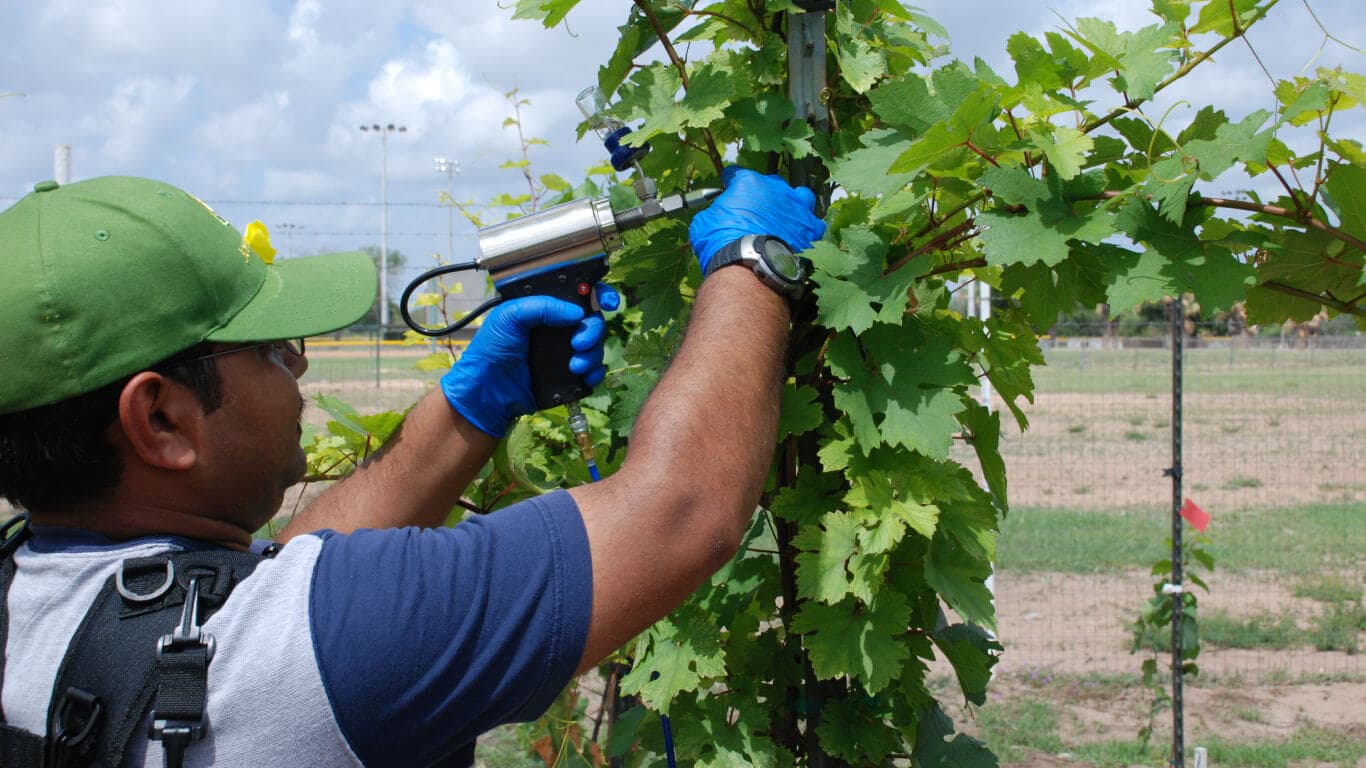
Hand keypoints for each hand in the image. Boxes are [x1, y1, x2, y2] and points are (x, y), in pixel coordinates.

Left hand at [441, 285, 619, 436]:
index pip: (579, 294)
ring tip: (574, 365)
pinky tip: (583, 376)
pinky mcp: (570, 376)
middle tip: (578, 342)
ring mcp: (566, 352)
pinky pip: (594, 371)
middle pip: (594, 321)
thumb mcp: (509, 317)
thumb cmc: (492, 348)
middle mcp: (560, 328)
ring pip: (596, 346)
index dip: (599, 294)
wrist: (489, 391)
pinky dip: (594, 373)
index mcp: (547, 308)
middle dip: (593, 330)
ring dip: (592, 354)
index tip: (607, 301)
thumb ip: (542, 307)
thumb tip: (577, 313)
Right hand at [688, 166, 826, 272]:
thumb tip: (713, 215)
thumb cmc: (722, 244)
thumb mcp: (703, 224)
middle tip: (754, 211)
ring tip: (783, 219)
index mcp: (748, 182)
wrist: (750, 266)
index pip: (737, 173)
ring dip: (792, 205)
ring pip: (799, 197)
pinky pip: (813, 224)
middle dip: (762, 194)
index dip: (731, 181)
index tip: (728, 188)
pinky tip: (798, 237)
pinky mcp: (810, 229)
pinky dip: (806, 229)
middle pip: (770, 183)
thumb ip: (713, 212)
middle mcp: (776, 188)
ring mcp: (796, 207)